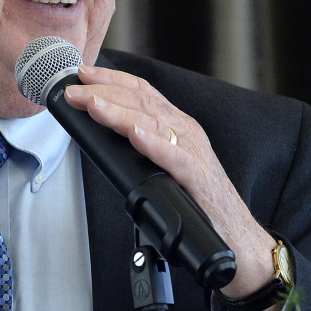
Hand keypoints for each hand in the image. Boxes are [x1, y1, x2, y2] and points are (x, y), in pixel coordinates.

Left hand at [64, 65, 280, 310]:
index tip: (82, 74)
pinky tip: (134, 134)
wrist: (236, 237)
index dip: (111, 79)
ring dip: (119, 112)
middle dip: (104, 91)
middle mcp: (186, 132)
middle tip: (74, 90)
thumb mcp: (164, 165)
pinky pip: (176, 157)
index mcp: (177, 126)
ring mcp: (194, 152)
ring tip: (93, 104)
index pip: (142, 91)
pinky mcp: (199, 179)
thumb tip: (100, 138)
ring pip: (154, 122)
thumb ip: (140, 149)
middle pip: (142, 101)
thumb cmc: (198, 203)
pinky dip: (153, 143)